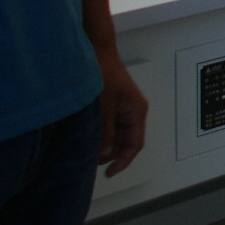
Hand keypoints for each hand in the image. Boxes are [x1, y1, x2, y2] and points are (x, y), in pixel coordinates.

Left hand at [95, 50, 147, 175]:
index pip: (135, 144)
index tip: (109, 173)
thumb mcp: (103, 107)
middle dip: (111, 153)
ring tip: (87, 147)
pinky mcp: (114, 104)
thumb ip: (106, 132)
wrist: (96, 51)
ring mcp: (123, 107)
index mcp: (137, 111)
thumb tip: (106, 154)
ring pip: (117, 134)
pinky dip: (101, 132)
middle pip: (127, 141)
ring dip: (105, 142)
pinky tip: (88, 135)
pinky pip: (111, 125)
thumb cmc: (103, 73)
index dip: (123, 161)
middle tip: (92, 160)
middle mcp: (133, 111)